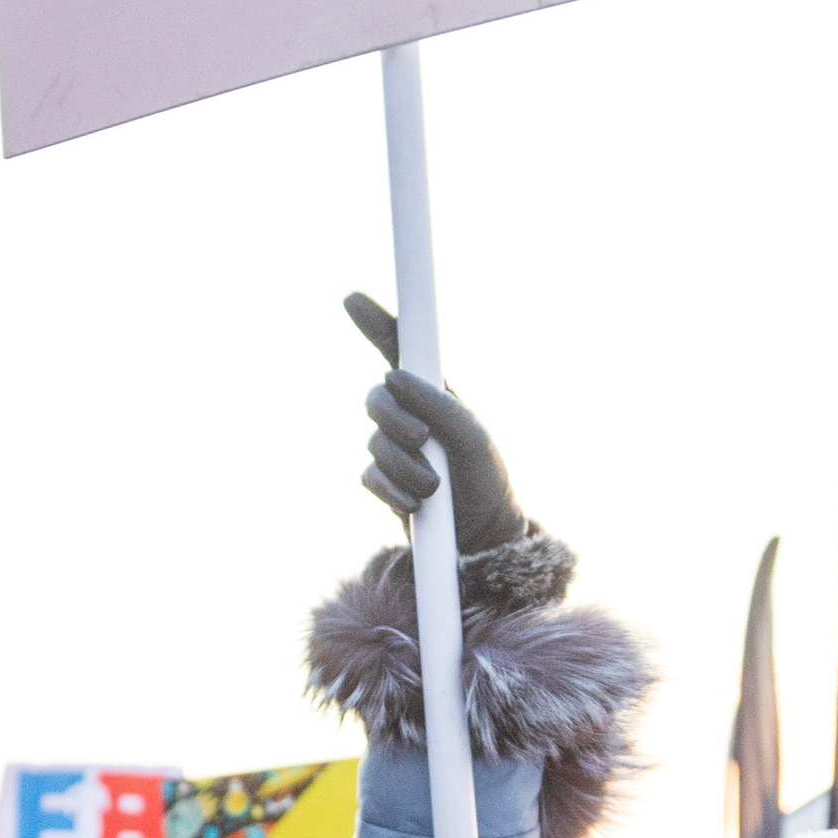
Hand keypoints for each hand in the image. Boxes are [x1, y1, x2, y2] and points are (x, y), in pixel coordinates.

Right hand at [343, 293, 525, 557]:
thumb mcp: (472, 437)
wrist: (480, 537)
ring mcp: (393, 449)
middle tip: (422, 437)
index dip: (376, 323)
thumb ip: (438, 404)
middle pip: (376, 398)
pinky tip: (415, 501)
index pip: (401, 351)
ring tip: (434, 486)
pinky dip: (392, 488)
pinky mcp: (383, 483)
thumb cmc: (485, 479)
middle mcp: (410, 415)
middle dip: (394, 418)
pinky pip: (370, 476)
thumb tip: (395, 377)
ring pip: (374, 442)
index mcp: (434, 394)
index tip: (353, 300)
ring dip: (403, 464)